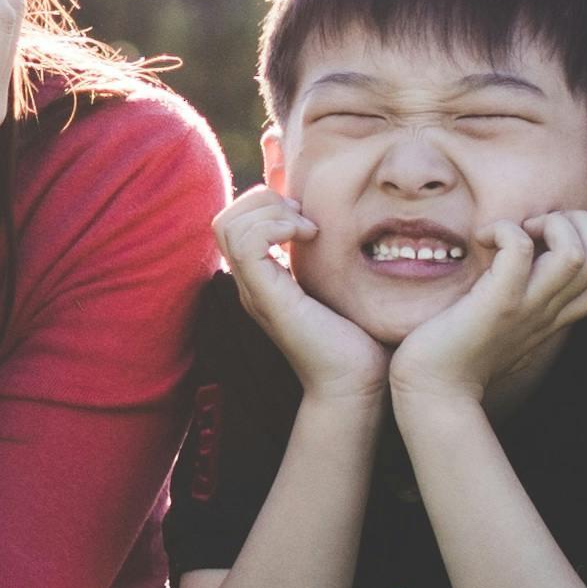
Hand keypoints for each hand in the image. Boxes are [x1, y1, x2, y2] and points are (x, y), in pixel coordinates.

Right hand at [216, 188, 383, 404]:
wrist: (357, 386)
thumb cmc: (361, 341)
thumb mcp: (341, 286)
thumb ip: (332, 258)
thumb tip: (351, 225)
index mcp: (264, 279)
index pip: (235, 222)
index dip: (266, 203)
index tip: (308, 216)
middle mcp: (251, 284)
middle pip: (225, 219)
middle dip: (265, 201)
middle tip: (305, 218)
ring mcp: (254, 291)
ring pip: (228, 225)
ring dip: (271, 212)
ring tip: (307, 229)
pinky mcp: (267, 297)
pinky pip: (247, 242)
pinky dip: (276, 226)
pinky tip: (309, 237)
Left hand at [388, 210, 586, 409]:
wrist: (432, 391)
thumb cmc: (455, 354)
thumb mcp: (501, 325)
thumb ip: (519, 302)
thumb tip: (517, 270)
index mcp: (551, 316)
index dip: (582, 242)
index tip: (539, 239)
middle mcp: (547, 311)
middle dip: (574, 224)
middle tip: (530, 227)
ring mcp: (527, 307)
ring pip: (576, 253)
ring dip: (550, 224)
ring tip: (516, 229)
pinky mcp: (498, 303)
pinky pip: (520, 251)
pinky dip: (505, 230)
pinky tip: (481, 237)